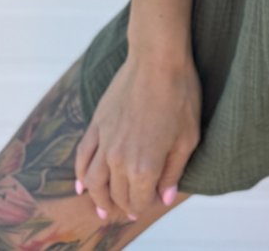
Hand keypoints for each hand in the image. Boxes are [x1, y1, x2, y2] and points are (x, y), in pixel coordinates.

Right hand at [74, 52, 201, 222]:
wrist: (157, 58)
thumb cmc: (180, 95)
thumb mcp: (188, 137)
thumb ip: (173, 171)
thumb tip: (164, 197)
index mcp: (144, 167)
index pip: (138, 200)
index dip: (145, 206)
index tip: (152, 203)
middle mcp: (118, 160)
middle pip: (116, 194)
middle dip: (124, 206)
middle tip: (131, 209)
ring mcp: (104, 142)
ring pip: (93, 182)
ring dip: (98, 199)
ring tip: (103, 209)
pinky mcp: (96, 124)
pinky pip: (82, 157)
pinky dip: (79, 174)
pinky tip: (81, 184)